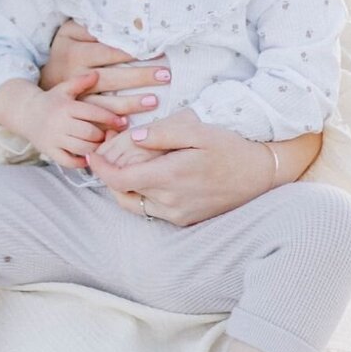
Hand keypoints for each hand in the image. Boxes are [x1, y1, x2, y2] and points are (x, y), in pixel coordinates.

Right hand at [0, 76, 121, 170]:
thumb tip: (96, 74)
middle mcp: (60, 124)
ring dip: (94, 148)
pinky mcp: (49, 151)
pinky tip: (88, 157)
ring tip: (101, 144)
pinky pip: (68, 161)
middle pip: (89, 133)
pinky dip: (80, 162)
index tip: (122, 122)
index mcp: (66, 107)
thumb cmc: (50, 101)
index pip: (93, 113)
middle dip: (103, 135)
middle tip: (112, 135)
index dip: (110, 118)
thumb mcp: (64, 88)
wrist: (25, 113)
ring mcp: (54, 139)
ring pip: (81, 148)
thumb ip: (80, 82)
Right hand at [41, 19, 171, 116]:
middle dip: (139, 77)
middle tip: (165, 75)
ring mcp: (75, 99)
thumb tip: (114, 27)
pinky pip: (98, 120)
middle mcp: (75, 76)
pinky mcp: (77, 117)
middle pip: (111, 78)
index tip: (154, 51)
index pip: (107, 52)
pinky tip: (130, 124)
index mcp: (74, 54)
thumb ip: (89, 28)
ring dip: (131, 104)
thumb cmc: (64, 53)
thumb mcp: (69, 34)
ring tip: (154, 101)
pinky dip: (113, 123)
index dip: (130, 52)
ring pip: (105, 104)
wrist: (39, 93)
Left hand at [87, 113, 321, 225]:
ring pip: (134, 204)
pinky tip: (148, 177)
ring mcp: (177, 215)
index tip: (91, 154)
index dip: (99, 168)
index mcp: (169, 177)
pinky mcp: (185, 220)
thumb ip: (163, 133)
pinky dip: (141, 195)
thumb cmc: (229, 147)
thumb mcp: (198, 131)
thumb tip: (134, 137)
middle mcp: (170, 202)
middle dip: (109, 175)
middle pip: (121, 194)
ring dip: (123, 187)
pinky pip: (151, 211)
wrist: (260, 175)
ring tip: (125, 165)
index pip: (119, 180)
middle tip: (106, 154)